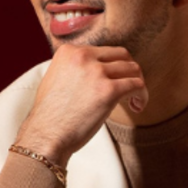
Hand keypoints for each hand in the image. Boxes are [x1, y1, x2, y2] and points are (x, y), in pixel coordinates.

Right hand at [14, 43, 145, 162]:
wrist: (45, 136)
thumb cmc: (51, 116)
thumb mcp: (56, 79)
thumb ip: (75, 69)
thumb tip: (99, 71)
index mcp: (69, 51)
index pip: (103, 51)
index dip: (112, 67)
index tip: (113, 82)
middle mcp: (83, 56)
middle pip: (121, 55)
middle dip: (129, 71)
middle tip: (129, 88)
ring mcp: (96, 72)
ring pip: (133, 68)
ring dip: (137, 83)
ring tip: (133, 100)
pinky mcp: (108, 90)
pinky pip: (137, 85)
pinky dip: (142, 96)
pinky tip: (136, 106)